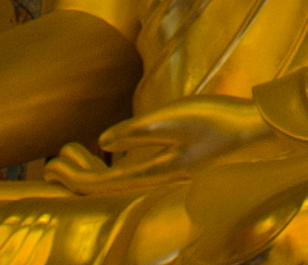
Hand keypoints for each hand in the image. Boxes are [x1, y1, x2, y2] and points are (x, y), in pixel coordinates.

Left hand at [59, 95, 271, 183]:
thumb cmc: (218, 120)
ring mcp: (162, 175)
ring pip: (115, 181)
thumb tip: (103, 141)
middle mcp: (155, 181)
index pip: (101, 186)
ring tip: (69, 150)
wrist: (255, 130)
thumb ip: (139, 131)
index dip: (72, 177)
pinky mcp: (170, 165)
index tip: (51, 162)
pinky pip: (128, 173)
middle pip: (104, 189)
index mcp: (154, 174)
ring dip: (89, 169)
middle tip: (53, 157)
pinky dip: (108, 165)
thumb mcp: (176, 118)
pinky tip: (103, 150)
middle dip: (74, 176)